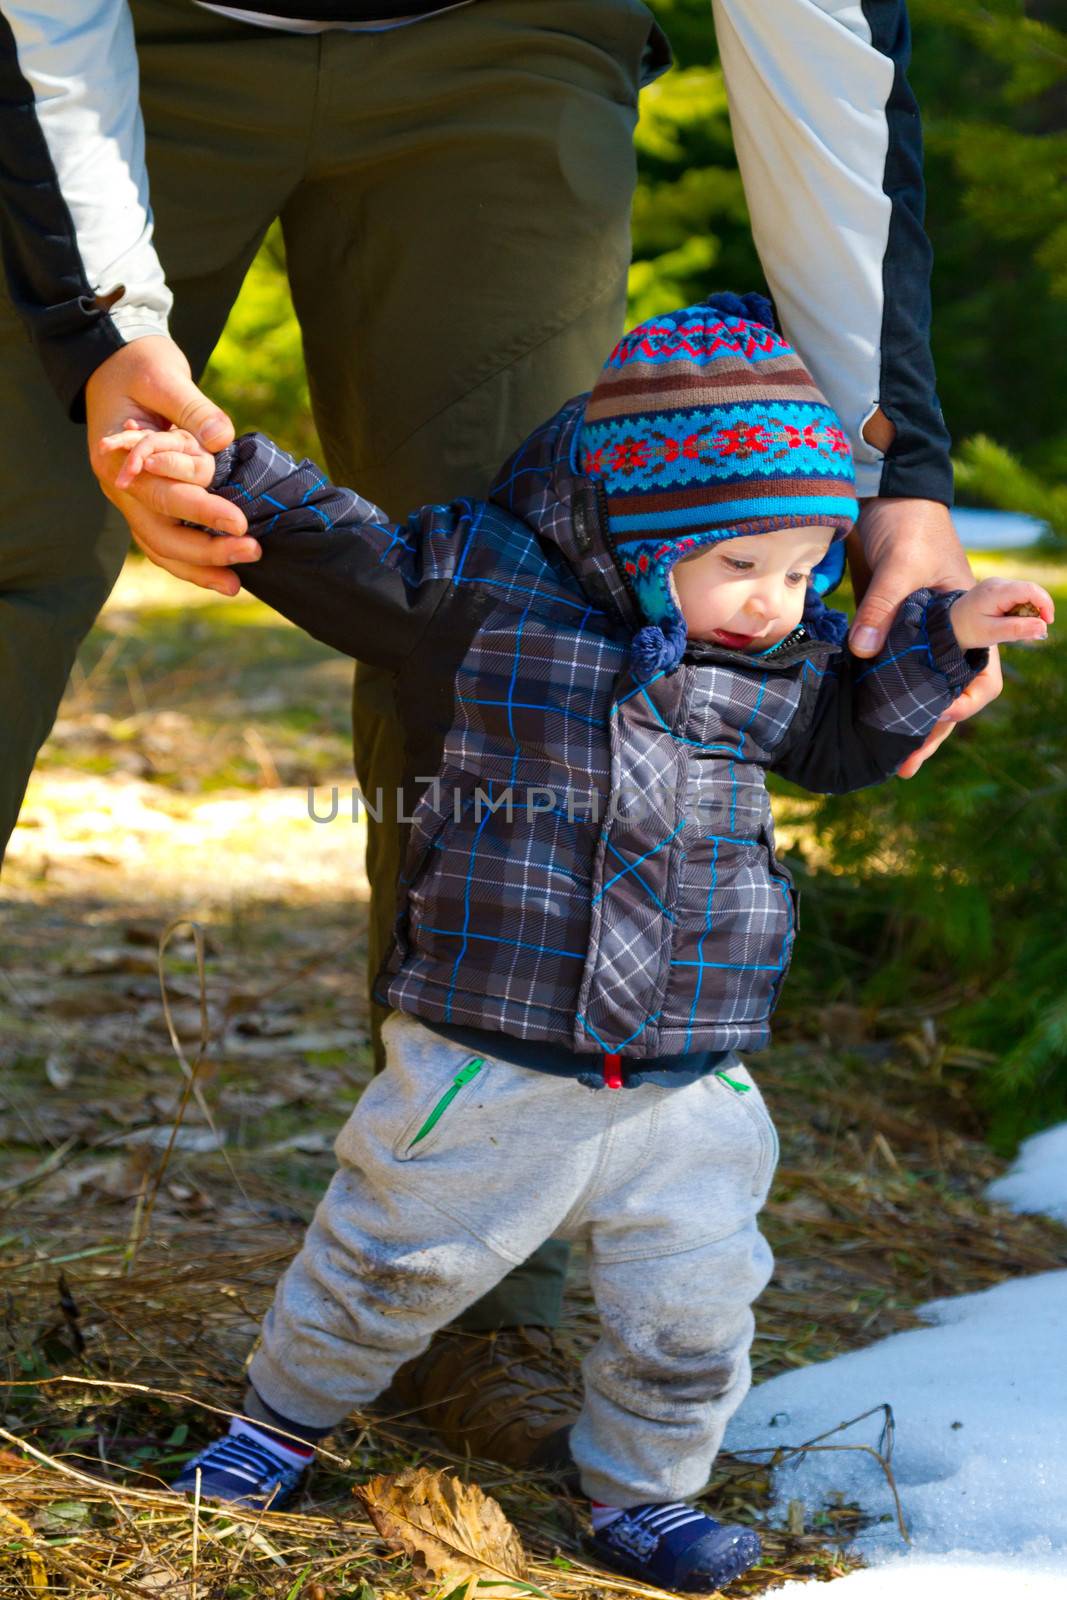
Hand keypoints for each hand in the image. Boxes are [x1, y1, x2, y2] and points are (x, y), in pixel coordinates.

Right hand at [85, 336, 258, 595]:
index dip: (201, 510)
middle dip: (206, 549)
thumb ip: (192, 408)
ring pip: (158, 547)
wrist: (116, 364)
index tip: (240, 521)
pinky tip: (221, 576)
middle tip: (253, 550)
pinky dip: (190, 563)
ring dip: (197, 568)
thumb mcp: (165, 375)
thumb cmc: (141, 366)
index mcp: (117, 458)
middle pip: (158, 533)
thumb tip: (220, 440)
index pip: (162, 494)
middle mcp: (119, 487)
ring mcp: (130, 500)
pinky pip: (164, 542)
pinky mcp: (146, 504)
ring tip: (236, 585)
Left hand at [846, 496, 1002, 777]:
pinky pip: (891, 676)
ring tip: (888, 765)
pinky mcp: (889, 634)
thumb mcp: (898, 565)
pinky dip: (882, 701)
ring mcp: (918, 638)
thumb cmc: (907, 524)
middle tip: (903, 765)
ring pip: (920, 693)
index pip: (982, 676)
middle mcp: (949, 637)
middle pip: (950, 697)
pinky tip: (861, 726)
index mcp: (969, 621)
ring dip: (905, 725)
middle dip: (931, 732)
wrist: (883, 495)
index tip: (936, 721)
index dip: (963, 704)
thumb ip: (882, 606)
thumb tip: (864, 652)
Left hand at [949, 578, 1052, 650]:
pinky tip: (1007, 622)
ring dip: (1028, 612)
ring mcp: (998, 584)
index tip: (1047, 622)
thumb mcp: (991, 634)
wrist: (948, 624)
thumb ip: (1017, 630)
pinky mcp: (1000, 589)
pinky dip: (1020, 610)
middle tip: (1028, 632)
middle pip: (1030, 591)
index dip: (1044, 604)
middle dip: (1036, 611)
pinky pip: (1019, 597)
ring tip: (1010, 628)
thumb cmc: (968, 630)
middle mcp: (998, 583)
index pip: (1030, 590)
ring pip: (1026, 595)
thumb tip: (1043, 627)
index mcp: (995, 591)